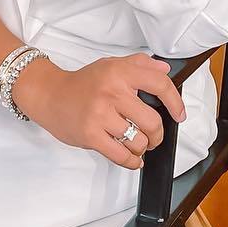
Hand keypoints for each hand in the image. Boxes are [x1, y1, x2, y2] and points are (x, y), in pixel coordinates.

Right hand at [12, 53, 186, 169]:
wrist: (48, 95)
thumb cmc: (82, 83)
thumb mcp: (110, 65)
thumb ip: (139, 64)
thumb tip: (165, 70)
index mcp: (119, 72)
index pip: (159, 85)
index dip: (175, 102)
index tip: (179, 114)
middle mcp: (111, 92)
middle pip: (152, 122)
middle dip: (157, 135)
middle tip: (153, 136)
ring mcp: (100, 115)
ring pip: (138, 141)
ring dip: (142, 148)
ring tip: (137, 145)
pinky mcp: (90, 135)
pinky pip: (121, 155)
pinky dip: (132, 161)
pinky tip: (133, 159)